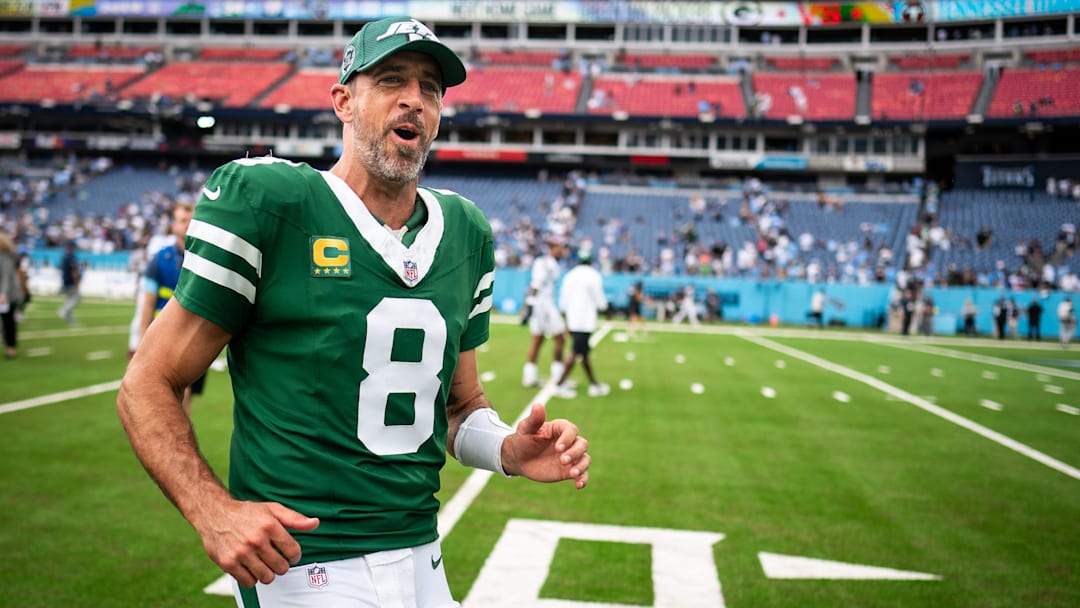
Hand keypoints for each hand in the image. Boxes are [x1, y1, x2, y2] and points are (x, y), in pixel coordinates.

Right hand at [194, 499, 318, 587]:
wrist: (214, 513)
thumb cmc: (246, 512)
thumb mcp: (272, 509)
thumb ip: (295, 519)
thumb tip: (315, 523)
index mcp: (270, 526)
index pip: (293, 552)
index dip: (295, 555)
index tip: (290, 554)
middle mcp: (256, 540)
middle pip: (281, 567)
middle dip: (281, 565)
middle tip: (275, 559)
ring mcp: (241, 552)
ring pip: (267, 577)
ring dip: (268, 574)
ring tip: (264, 564)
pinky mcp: (228, 563)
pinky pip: (249, 582)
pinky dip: (252, 578)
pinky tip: (250, 567)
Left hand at [503, 403, 589, 488]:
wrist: (519, 459)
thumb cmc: (523, 440)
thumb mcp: (526, 429)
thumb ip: (534, 419)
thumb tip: (538, 405)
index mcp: (560, 429)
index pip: (572, 430)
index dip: (568, 438)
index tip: (558, 448)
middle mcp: (569, 442)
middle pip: (582, 444)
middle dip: (575, 452)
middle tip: (562, 460)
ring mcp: (571, 456)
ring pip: (585, 459)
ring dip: (582, 466)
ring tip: (572, 474)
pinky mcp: (569, 470)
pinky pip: (582, 474)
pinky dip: (583, 479)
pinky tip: (578, 485)